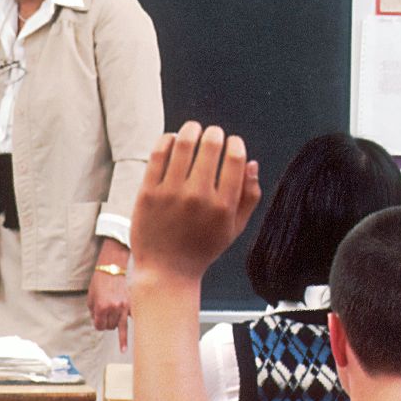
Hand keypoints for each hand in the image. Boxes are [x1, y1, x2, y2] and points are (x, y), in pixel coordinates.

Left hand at [89, 267, 130, 350]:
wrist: (114, 266)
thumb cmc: (101, 279)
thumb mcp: (91, 295)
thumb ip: (92, 310)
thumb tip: (96, 320)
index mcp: (101, 307)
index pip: (99, 326)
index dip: (98, 326)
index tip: (99, 324)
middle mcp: (113, 309)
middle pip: (110, 327)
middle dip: (107, 325)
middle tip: (107, 319)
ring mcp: (125, 307)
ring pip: (120, 327)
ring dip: (119, 332)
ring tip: (123, 348)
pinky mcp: (133, 304)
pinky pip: (133, 319)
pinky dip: (134, 327)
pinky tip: (136, 339)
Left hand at [130, 122, 259, 284]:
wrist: (166, 271)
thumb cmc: (202, 249)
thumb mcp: (234, 229)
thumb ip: (249, 196)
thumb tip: (252, 162)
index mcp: (223, 206)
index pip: (235, 158)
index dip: (235, 143)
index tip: (232, 143)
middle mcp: (198, 197)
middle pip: (211, 144)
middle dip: (215, 133)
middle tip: (213, 135)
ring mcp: (171, 194)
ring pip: (184, 142)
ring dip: (191, 129)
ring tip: (193, 130)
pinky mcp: (148, 192)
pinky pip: (159, 153)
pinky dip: (168, 139)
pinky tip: (173, 141)